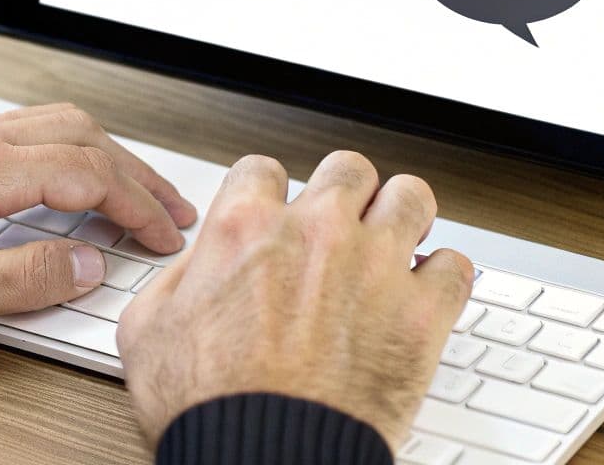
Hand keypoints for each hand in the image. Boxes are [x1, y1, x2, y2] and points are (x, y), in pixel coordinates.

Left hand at [0, 104, 197, 338]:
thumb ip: (26, 278)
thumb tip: (85, 263)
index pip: (92, 175)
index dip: (138, 206)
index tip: (163, 233)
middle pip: (83, 135)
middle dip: (135, 173)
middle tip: (167, 208)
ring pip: (50, 121)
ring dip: (99, 154)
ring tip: (126, 189)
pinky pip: (16, 127)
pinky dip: (59, 147)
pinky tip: (54, 175)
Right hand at [117, 151, 473, 449]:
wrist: (264, 462)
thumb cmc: (208, 408)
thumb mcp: (148, 332)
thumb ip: (175, 280)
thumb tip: (194, 266)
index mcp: (246, 228)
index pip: (264, 169)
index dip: (268, 193)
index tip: (277, 213)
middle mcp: (316, 233)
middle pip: (347, 168)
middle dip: (343, 193)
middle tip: (342, 222)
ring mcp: (375, 266)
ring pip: (411, 196)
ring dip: (401, 215)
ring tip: (396, 239)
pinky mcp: (421, 313)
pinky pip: (456, 265)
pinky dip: (443, 275)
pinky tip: (426, 290)